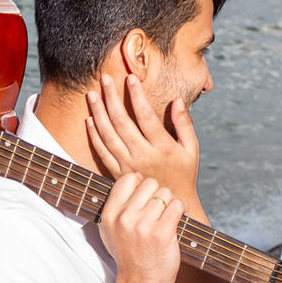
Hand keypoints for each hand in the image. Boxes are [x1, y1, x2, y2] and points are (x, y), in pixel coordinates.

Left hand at [87, 73, 200, 205]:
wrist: (171, 204)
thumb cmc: (184, 173)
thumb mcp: (192, 149)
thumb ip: (184, 124)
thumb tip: (177, 100)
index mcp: (162, 147)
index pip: (146, 116)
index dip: (137, 95)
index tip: (131, 78)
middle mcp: (143, 155)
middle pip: (122, 122)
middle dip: (112, 97)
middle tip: (105, 78)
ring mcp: (128, 165)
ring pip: (108, 135)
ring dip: (98, 113)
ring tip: (92, 94)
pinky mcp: (118, 174)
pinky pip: (102, 153)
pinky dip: (94, 136)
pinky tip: (89, 120)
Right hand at [98, 173, 185, 282]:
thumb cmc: (129, 257)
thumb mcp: (111, 230)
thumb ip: (118, 203)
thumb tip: (135, 177)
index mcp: (110, 213)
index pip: (128, 178)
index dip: (141, 186)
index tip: (146, 200)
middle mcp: (124, 217)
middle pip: (150, 183)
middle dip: (158, 194)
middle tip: (159, 211)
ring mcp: (143, 224)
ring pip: (165, 193)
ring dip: (171, 203)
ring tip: (168, 218)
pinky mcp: (162, 232)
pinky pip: (178, 204)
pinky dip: (182, 209)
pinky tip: (179, 219)